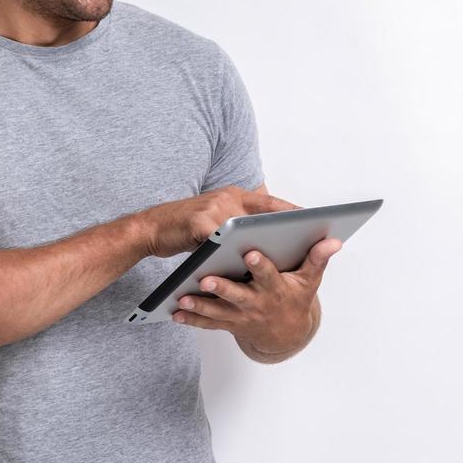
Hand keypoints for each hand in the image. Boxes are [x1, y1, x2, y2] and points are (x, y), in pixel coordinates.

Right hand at [138, 185, 299, 258]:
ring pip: (246, 228)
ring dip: (266, 242)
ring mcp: (212, 209)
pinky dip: (236, 254)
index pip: (268, 202)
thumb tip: (263, 239)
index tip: (315, 220)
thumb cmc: (183, 228)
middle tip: (310, 237)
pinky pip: (223, 241)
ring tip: (286, 255)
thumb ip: (235, 224)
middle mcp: (225, 197)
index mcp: (232, 195)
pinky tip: (249, 267)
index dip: (291, 211)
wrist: (148, 229)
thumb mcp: (213, 221)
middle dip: (287, 225)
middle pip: (264, 212)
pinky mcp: (198, 224)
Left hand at [170, 236, 342, 355]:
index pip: (268, 275)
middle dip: (222, 288)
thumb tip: (333, 240)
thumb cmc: (296, 298)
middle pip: (238, 295)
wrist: (286, 333)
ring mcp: (241, 316)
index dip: (260, 265)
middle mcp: (257, 304)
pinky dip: (192, 319)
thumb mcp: (310, 280)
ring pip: (218, 311)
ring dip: (200, 306)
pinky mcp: (229, 324)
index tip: (250, 252)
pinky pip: (209, 323)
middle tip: (205, 278)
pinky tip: (176, 313)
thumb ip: (317, 258)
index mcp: (276, 289)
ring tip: (182, 298)